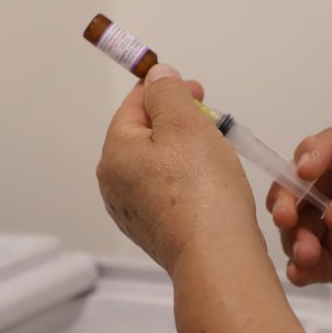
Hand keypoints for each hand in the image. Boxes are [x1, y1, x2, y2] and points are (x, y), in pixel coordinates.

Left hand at [96, 64, 258, 273]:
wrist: (216, 255)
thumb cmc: (201, 188)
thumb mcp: (184, 123)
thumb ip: (167, 93)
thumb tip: (156, 77)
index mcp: (115, 153)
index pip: (133, 106)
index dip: (163, 89)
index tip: (194, 89)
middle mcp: (115, 183)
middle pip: (143, 135)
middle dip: (176, 120)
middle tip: (209, 118)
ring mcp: (133, 211)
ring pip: (157, 163)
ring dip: (183, 149)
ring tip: (214, 149)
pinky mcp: (155, 230)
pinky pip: (167, 190)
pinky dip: (185, 178)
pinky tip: (210, 182)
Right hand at [267, 127, 331, 332]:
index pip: (331, 147)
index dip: (312, 154)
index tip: (304, 172)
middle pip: (301, 184)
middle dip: (287, 197)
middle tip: (286, 216)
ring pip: (298, 224)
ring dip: (293, 237)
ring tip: (307, 254)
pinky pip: (309, 261)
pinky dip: (299, 266)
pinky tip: (301, 272)